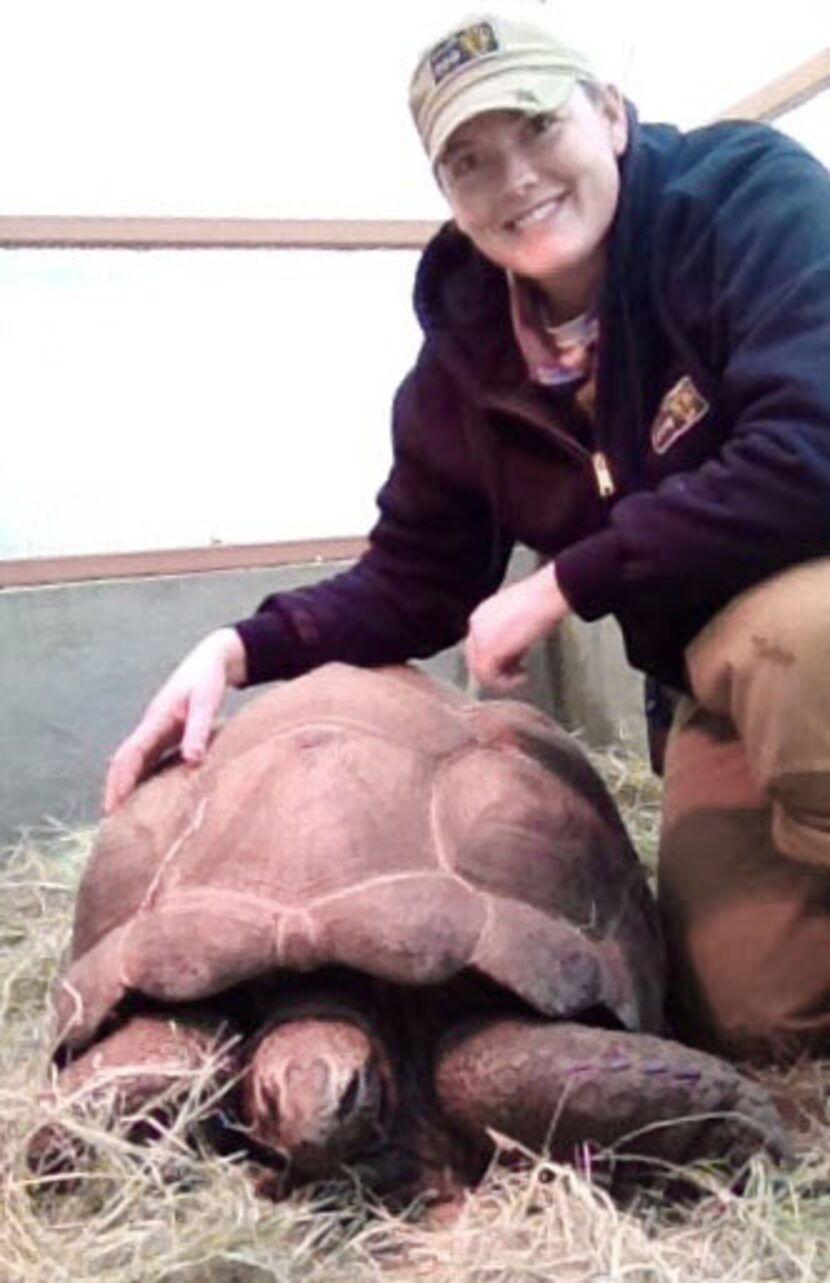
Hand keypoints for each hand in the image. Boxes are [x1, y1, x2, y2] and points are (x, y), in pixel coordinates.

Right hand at [102, 628, 246, 814]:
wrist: (211, 661)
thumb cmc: (208, 679)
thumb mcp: (206, 702)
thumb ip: (198, 730)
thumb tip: (192, 760)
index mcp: (156, 720)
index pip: (130, 755)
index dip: (120, 781)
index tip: (112, 807)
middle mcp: (151, 727)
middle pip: (125, 761)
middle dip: (115, 788)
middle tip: (109, 820)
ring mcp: (157, 729)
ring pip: (135, 761)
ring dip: (127, 784)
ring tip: (123, 814)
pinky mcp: (167, 732)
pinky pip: (149, 758)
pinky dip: (143, 776)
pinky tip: (148, 795)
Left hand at [465, 563, 570, 691]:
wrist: (545, 596)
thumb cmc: (541, 603)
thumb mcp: (519, 620)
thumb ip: (508, 636)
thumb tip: (512, 654)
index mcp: (481, 616)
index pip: (478, 646)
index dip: (497, 659)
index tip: (514, 664)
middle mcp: (476, 625)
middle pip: (476, 659)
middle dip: (497, 670)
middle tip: (517, 674)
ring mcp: (479, 638)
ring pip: (480, 671)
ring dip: (502, 679)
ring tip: (521, 676)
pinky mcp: (488, 650)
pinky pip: (489, 677)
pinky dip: (506, 683)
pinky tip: (523, 676)